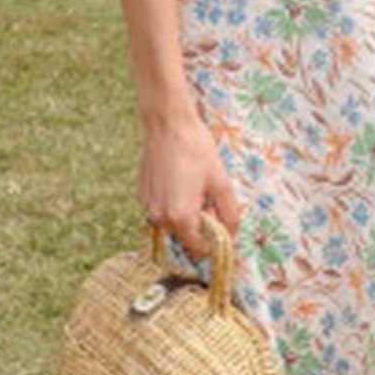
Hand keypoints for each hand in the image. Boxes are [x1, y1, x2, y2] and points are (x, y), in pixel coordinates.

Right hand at [138, 105, 242, 260]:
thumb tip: (232, 236)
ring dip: (183, 217)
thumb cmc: (197, 151)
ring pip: (170, 225)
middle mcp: (160, 217)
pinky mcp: (142, 195)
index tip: (221, 232)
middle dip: (198, 229)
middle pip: (183, 238)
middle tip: (209, 204)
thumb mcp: (221, 183)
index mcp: (181, 217)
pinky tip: (180, 183)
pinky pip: (160, 211)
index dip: (212, 244)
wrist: (168, 125)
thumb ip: (229, 214)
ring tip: (194, 190)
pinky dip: (171, 206)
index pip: (197, 249)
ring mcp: (148, 207)